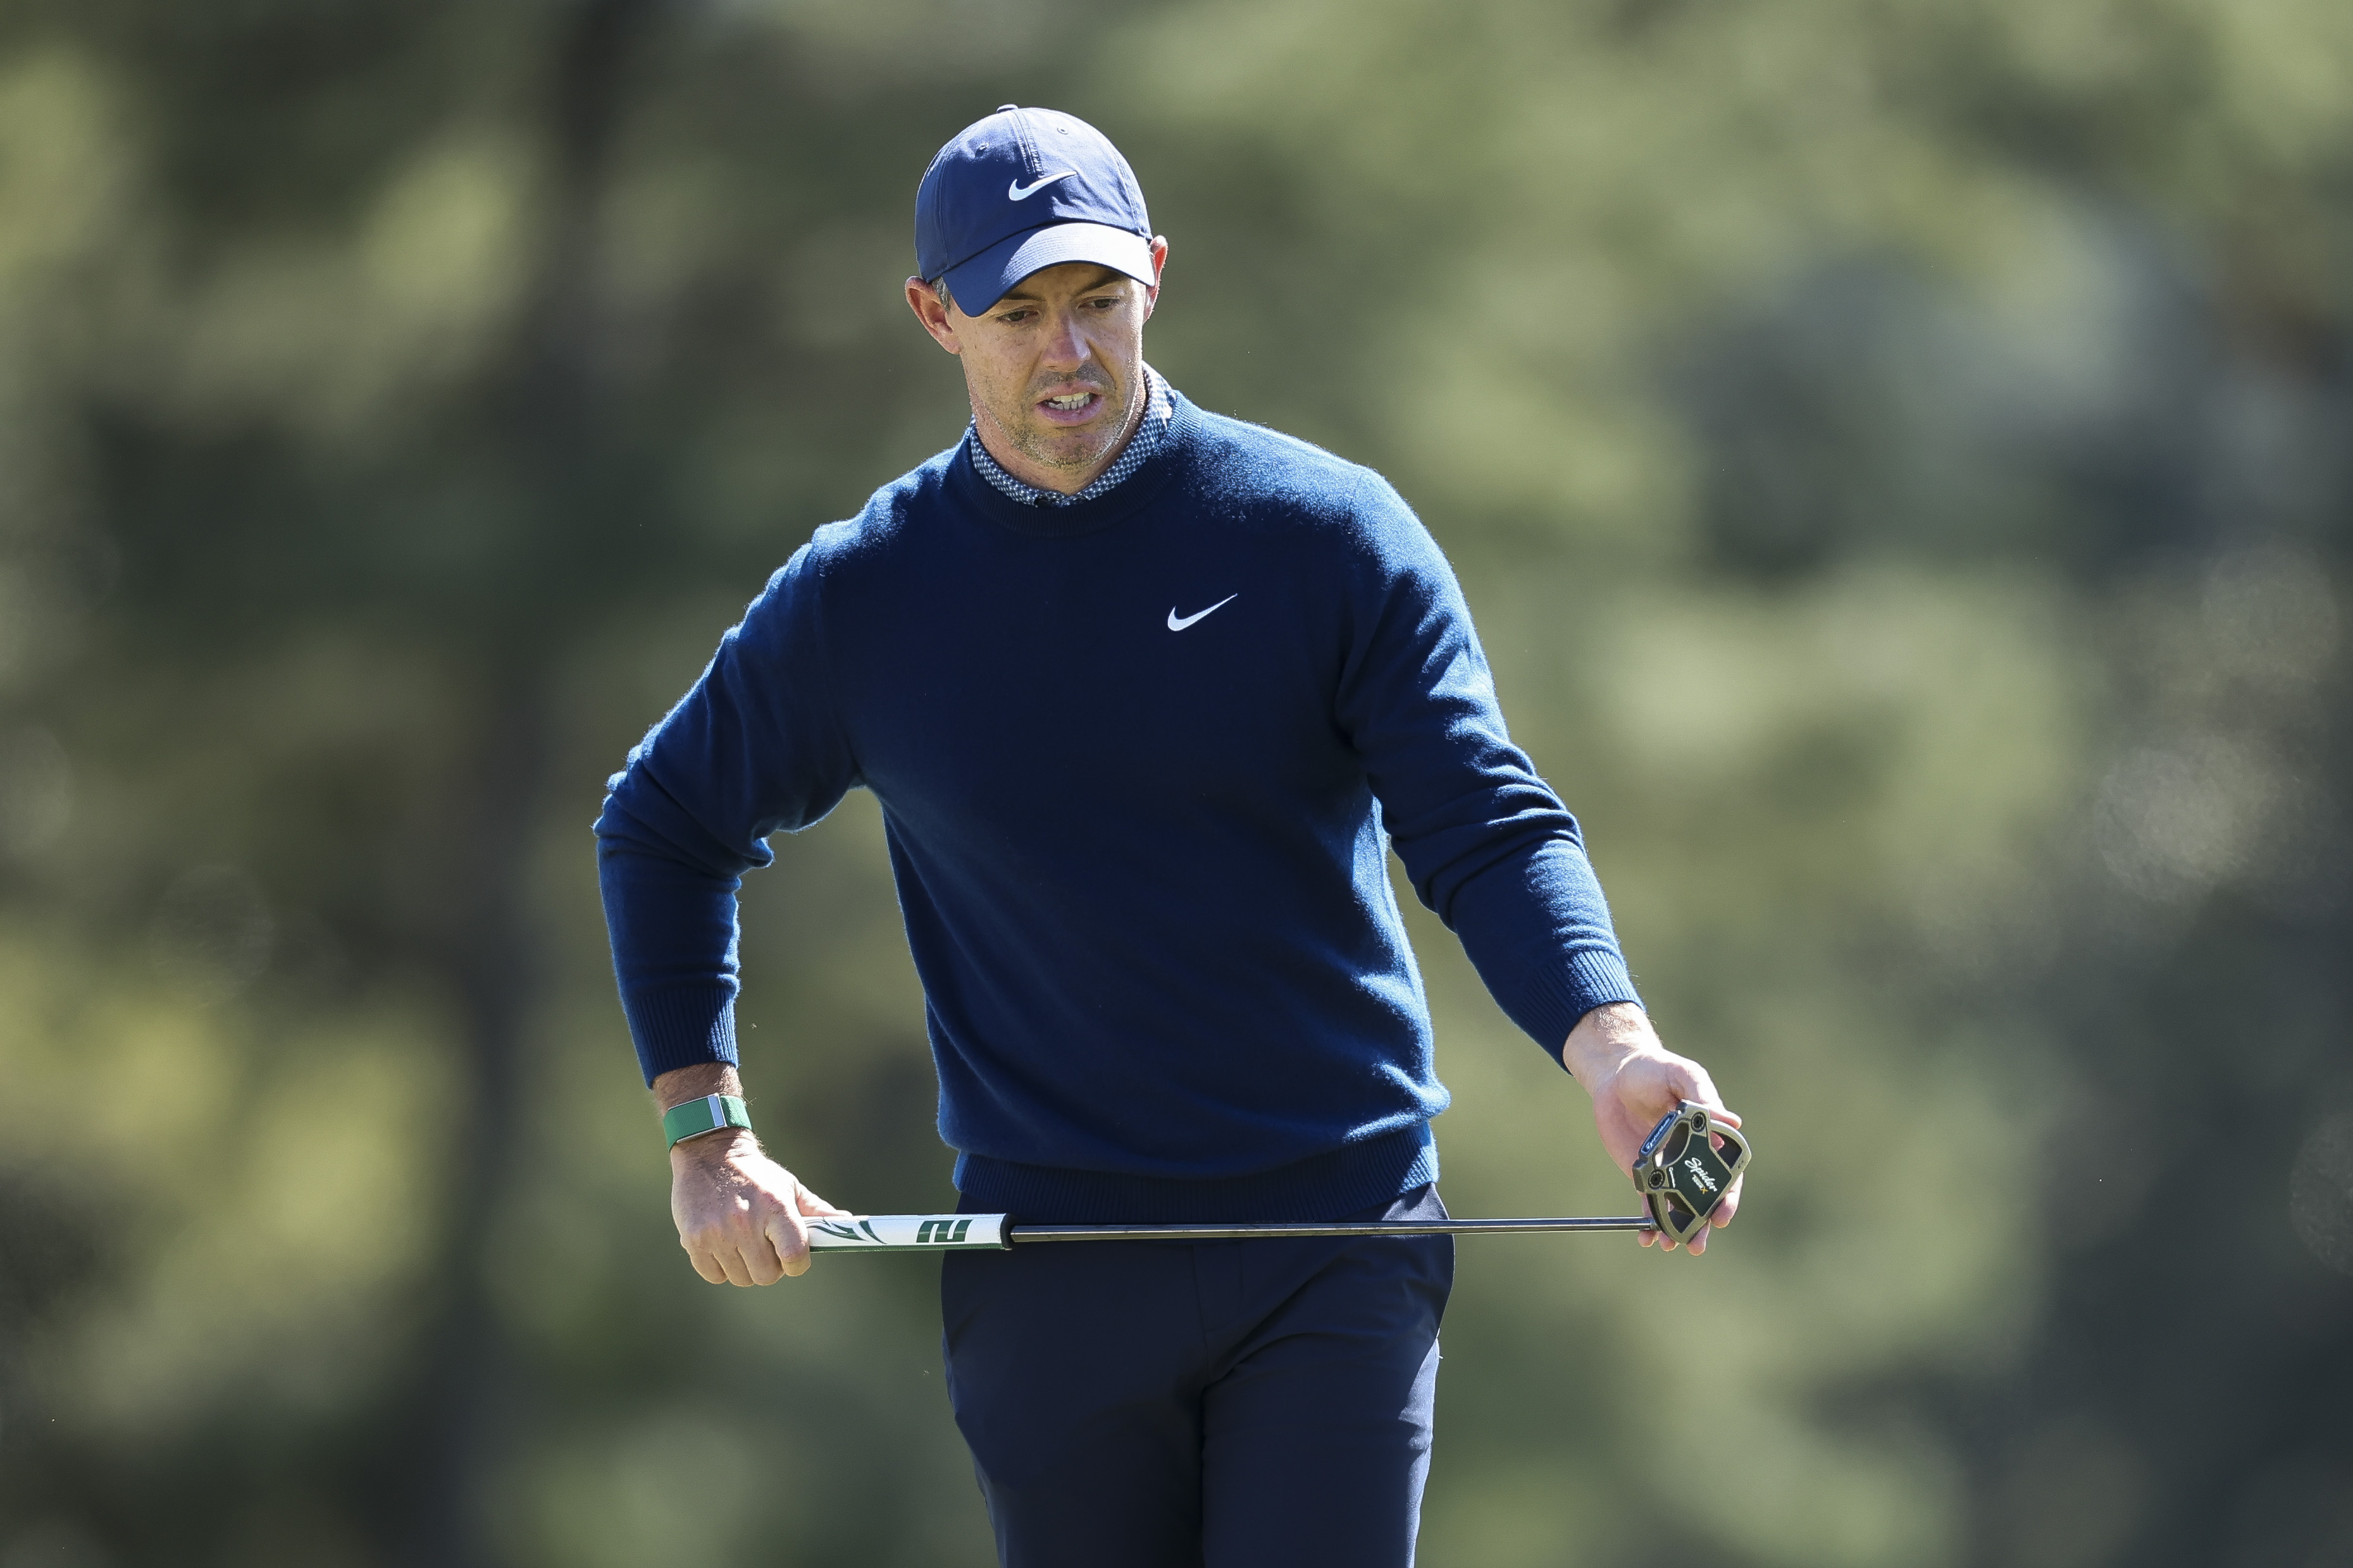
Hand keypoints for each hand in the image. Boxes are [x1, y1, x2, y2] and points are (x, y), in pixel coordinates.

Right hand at [670, 1128, 848, 1284]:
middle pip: (767, 1275)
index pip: (795, 1255)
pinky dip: (720, 1268)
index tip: (794, 1259)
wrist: (709, 1154)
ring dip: (744, 1267)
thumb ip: (817, 1211)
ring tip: (742, 1243)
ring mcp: (717, 1232)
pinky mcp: (694, 1240)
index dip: (797, 1264)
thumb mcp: (789, 1187)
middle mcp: (745, 1222)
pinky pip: (714, 1275)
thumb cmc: (757, 1175)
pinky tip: (722, 1246)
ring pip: (740, 1278)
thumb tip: (848, 1224)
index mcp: (775, 1207)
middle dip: (771, 1267)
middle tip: (765, 1248)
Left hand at [1561, 1003, 1741, 1254]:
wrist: (1616, 1074)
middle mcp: (1693, 1159)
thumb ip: (1703, 1096)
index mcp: (1711, 1139)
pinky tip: (1646, 1238)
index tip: (1723, 1214)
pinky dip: (1649, 1222)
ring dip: (1677, 1229)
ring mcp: (1668, 1169)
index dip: (1728, 1197)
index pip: (1727, 1174)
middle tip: (1699, 1243)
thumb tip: (1732, 1119)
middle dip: (1703, 1223)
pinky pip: (1649, 1203)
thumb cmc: (1656, 1070)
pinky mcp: (1644, 1173)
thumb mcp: (1682, 1075)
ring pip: (1678, 1206)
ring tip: (1671, 1245)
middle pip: (1704, 1198)